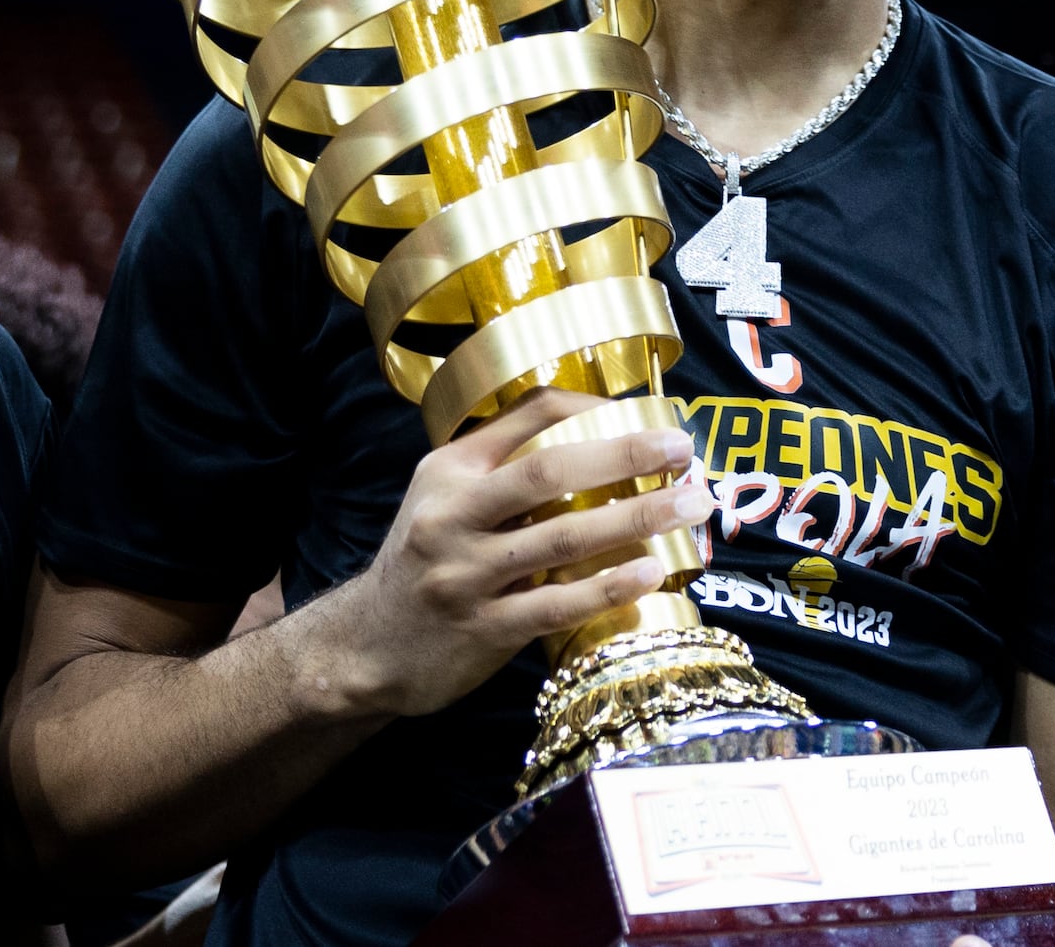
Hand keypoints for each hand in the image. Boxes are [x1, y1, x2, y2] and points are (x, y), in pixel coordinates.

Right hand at [311, 388, 707, 718]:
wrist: (364, 647)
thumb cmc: (424, 563)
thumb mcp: (443, 497)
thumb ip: (503, 463)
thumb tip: (596, 427)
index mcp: (449, 470)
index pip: (528, 416)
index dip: (595, 408)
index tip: (649, 413)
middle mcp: (453, 515)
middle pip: (549, 470)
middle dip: (624, 453)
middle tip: (681, 448)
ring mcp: (466, 574)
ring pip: (563, 537)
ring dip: (636, 517)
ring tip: (690, 505)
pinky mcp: (483, 629)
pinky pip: (557, 603)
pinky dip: (608, 586)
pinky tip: (650, 572)